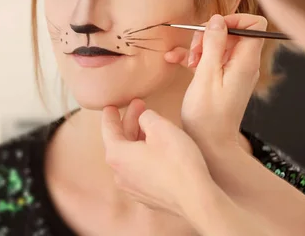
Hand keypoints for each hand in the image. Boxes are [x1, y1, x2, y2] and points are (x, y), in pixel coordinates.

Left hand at [101, 99, 211, 215]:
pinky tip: (157, 150)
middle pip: (120, 142)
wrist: (196, 199)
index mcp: (117, 155)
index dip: (110, 115)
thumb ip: (146, 117)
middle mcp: (119, 174)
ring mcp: (133, 188)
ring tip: (150, 126)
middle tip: (141, 106)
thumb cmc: (177, 161)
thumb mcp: (161, 127)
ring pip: (130, 157)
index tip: (111, 106)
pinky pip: (140, 171)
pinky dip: (144, 157)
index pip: (108, 129)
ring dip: (138, 139)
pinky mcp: (147, 197)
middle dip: (130, 123)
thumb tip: (144, 119)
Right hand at [165, 14, 265, 153]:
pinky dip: (195, 58)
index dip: (233, 20)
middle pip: (232, 32)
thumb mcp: (206, 75)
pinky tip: (174, 60)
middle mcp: (243, 64)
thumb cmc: (208, 115)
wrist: (210, 144)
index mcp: (245, 61)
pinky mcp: (222, 79)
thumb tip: (218, 19)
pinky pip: (211, 59)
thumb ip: (213, 44)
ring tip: (187, 62)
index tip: (212, 29)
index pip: (254, 24)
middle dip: (210, 34)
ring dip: (199, 47)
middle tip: (195, 50)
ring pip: (218, 45)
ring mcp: (233, 72)